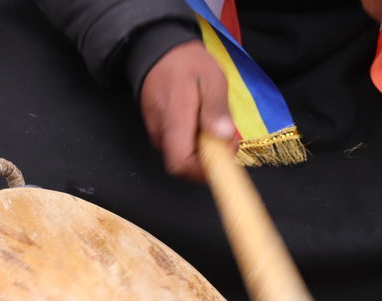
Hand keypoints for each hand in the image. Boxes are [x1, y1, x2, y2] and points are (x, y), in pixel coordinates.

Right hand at [140, 41, 234, 180]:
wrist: (157, 48)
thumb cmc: (186, 62)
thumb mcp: (211, 79)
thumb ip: (216, 109)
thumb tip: (224, 136)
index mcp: (174, 121)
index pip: (181, 165)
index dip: (203, 170)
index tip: (223, 153)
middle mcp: (161, 131)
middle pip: (183, 164)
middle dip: (208, 159)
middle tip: (225, 136)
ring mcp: (156, 131)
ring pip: (181, 154)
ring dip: (202, 148)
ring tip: (213, 123)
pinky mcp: (157, 128)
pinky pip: (177, 143)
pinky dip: (194, 140)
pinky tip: (202, 121)